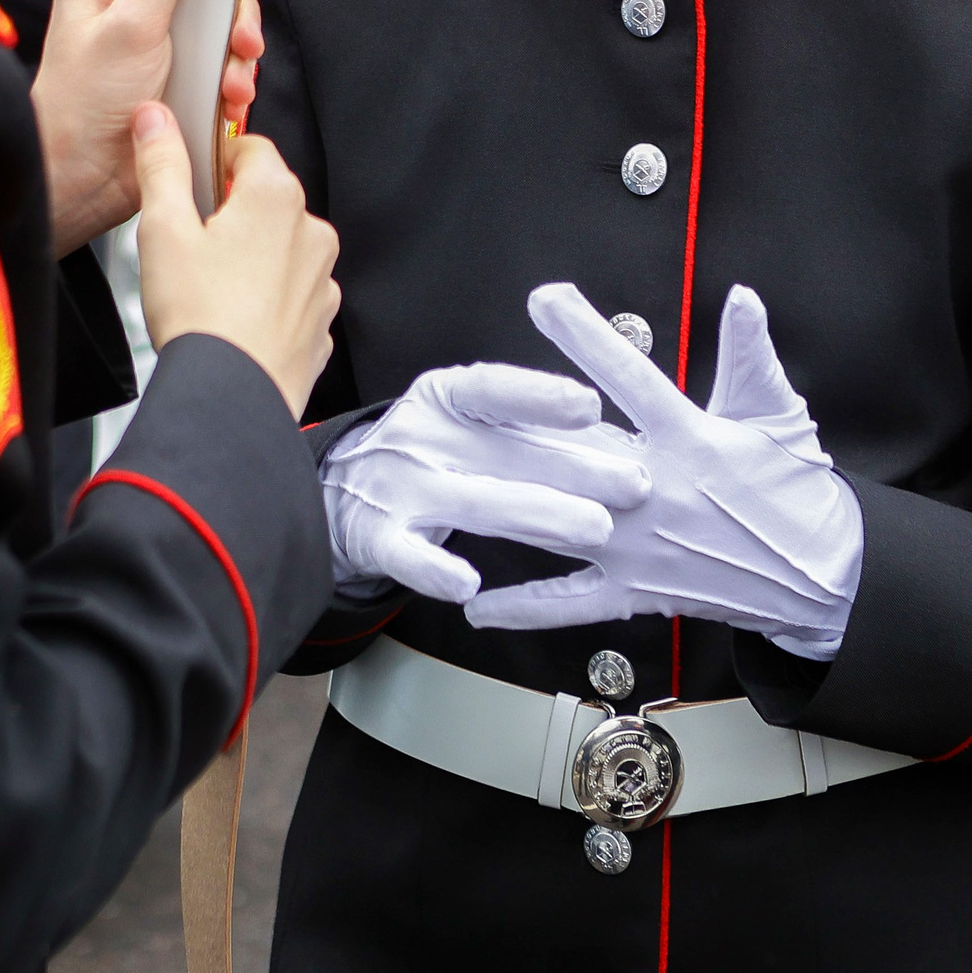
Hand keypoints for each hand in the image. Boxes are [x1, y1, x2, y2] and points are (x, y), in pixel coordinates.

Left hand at [32, 0, 261, 254]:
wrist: (85, 179)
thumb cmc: (84, 103)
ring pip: (222, 8)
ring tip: (233, 81)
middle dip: (232, 2)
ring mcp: (159, 22)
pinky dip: (233, 72)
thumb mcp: (132, 24)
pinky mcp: (178, 58)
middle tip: (240, 35)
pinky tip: (228, 97)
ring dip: (236, 46)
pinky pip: (222, 48)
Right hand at [131, 104, 337, 417]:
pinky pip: (292, 293)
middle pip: (267, 198)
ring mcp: (322, 280)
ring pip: (282, 247)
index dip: (215, 160)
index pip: (250, 146)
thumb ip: (162, 164)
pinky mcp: (321, 322)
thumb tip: (155, 121)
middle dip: (231, 212)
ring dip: (252, 256)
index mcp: (276, 197)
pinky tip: (233, 317)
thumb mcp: (162, 229)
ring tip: (210, 288)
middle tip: (191, 244)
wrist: (230, 399)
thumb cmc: (199, 317)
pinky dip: (267, 298)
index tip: (192, 184)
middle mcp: (311, 232)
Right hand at [320, 364, 651, 602]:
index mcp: (444, 398)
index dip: (539, 396)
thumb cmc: (429, 452)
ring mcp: (399, 489)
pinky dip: (436, 570)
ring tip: (592, 528)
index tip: (590, 404)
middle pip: (503, 452)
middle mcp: (420, 436)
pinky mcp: (380, 538)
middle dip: (574, 469)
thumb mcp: (464, 419)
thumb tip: (617, 432)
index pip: (493, 389)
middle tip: (634, 484)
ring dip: (535, 515)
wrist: (338, 491)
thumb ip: (527, 425)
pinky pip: (410, 557)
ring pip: (474, 503)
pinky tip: (468, 583)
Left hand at [465, 283, 862, 660]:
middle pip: (573, 449)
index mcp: (689, 438)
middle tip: (465, 392)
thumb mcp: (779, 413)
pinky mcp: (638, 591)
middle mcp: (655, 490)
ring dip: (502, 504)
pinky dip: (524, 606)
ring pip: (556, 519)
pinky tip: (477, 604)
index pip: (627, 374)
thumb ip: (752, 354)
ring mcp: (641, 546)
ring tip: (445, 490)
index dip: (584, 335)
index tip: (544, 297)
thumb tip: (742, 295)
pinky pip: (572, 600)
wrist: (824, 576)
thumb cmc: (798, 487)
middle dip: (519, 419)